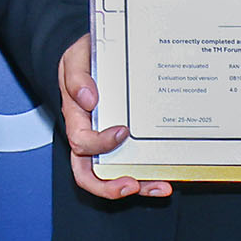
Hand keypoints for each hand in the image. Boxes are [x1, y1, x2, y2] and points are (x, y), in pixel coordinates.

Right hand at [57, 34, 169, 201]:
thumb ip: (76, 79)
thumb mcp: (74, 60)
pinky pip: (136, 162)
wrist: (94, 53)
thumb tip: (88, 99)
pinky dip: (150, 173)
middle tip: (131, 185)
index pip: (81, 142)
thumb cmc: (83, 60)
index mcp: (77, 119)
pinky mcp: (127, 140)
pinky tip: (166, 175)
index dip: (99, 144)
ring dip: (139, 184)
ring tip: (160, 186)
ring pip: (117, 174)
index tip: (121, 132)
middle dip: (110, 186)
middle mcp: (91, 135)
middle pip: (90, 174)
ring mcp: (109, 141)